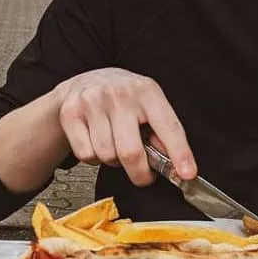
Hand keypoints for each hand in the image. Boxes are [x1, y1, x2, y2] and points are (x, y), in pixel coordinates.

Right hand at [51, 68, 195, 185]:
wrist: (83, 83)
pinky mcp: (70, 113)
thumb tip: (176, 165)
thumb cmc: (122, 99)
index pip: (168, 126)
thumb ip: (162, 132)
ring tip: (115, 145)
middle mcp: (119, 94)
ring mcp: (92, 102)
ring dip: (113, 160)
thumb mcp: (148, 105)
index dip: (179, 153)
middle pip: (131, 152)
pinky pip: (86, 154)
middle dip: (140, 173)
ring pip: (106, 156)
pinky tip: (96, 141)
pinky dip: (93, 157)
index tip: (187, 174)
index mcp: (146, 91)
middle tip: (143, 175)